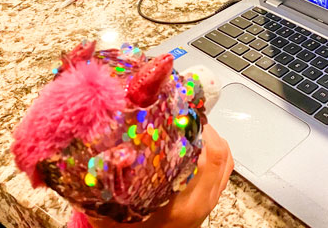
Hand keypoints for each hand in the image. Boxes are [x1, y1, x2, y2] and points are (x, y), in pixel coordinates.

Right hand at [86, 125, 233, 227]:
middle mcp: (202, 202)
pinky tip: (200, 140)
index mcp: (182, 205)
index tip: (180, 115)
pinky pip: (226, 168)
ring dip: (212, 137)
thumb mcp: (112, 214)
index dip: (197, 132)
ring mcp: (210, 201)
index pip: (205, 160)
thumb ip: (109, 185)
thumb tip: (101, 155)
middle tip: (183, 113)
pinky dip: (217, 148)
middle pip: (218, 155)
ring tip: (190, 123)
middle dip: (203, 128)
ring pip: (225, 159)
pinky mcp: (212, 199)